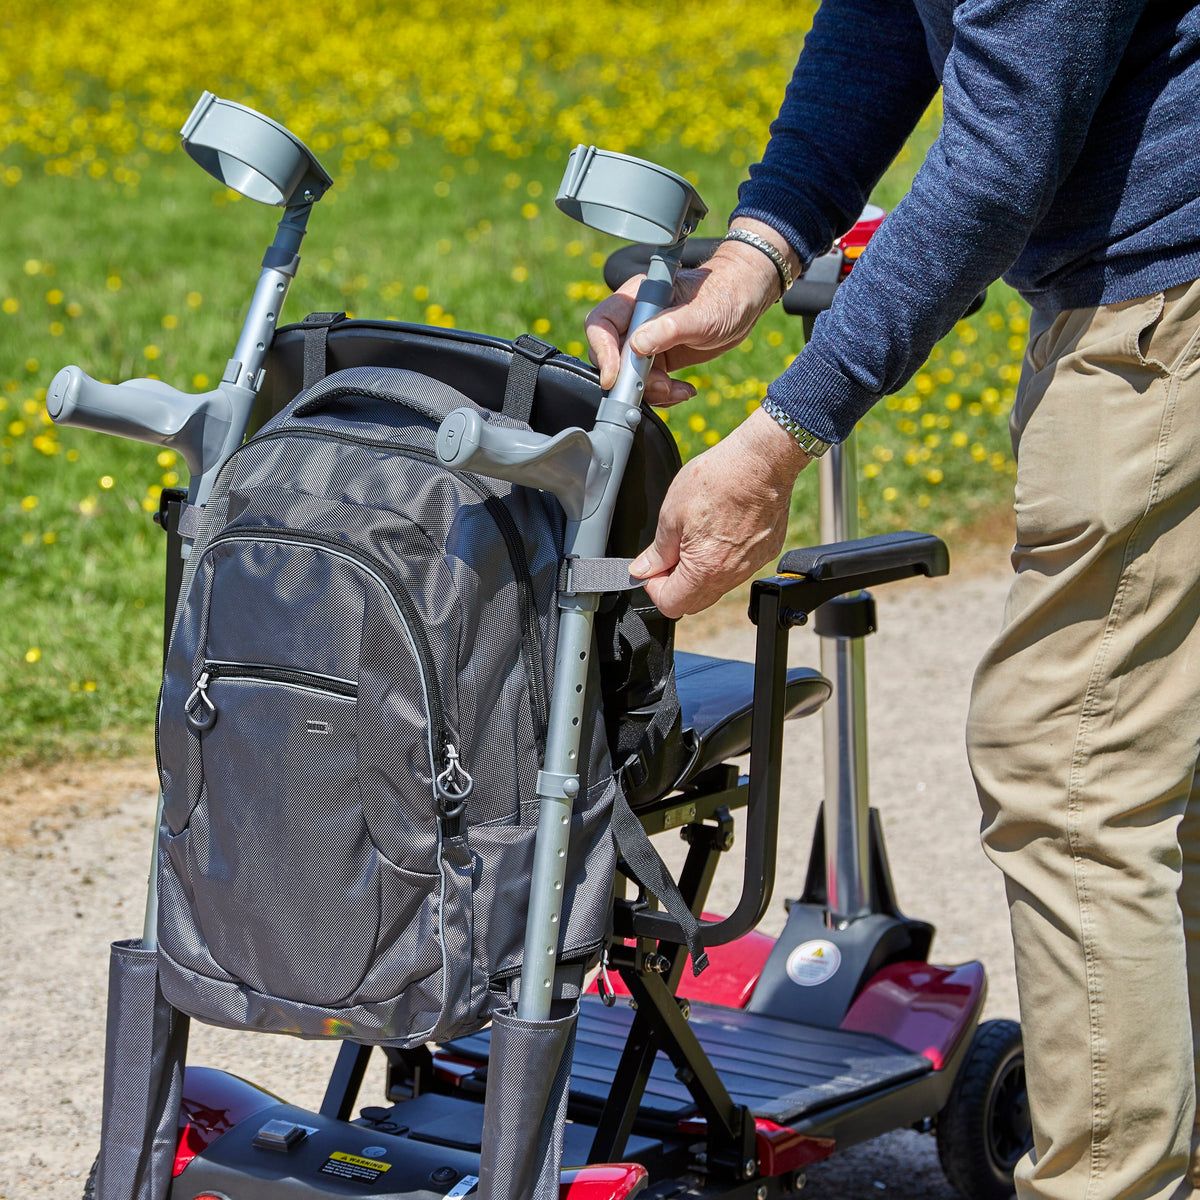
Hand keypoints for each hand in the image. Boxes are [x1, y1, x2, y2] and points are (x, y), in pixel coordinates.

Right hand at [585, 220, 798, 406]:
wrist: (745, 300)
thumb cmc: (726, 294)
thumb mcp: (701, 314)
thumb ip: (668, 328)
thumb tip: (637, 346)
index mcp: (638, 298)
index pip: (601, 324)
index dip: (602, 352)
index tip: (615, 377)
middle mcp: (637, 320)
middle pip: (612, 356)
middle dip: (631, 380)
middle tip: (661, 387)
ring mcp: (647, 341)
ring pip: (629, 375)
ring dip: (650, 391)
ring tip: (678, 391)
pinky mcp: (659, 358)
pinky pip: (648, 383)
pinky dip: (663, 394)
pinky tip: (684, 390)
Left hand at [630, 407, 813, 617]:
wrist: (762, 460)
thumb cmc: (718, 479)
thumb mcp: (671, 514)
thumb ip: (657, 551)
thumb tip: (643, 570)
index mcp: (704, 570)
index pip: (671, 605)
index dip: (654, 587)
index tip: (653, 566)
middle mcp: (731, 576)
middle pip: (694, 602)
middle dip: (675, 583)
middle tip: (670, 552)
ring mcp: (752, 566)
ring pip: (716, 585)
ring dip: (698, 571)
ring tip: (694, 535)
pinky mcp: (765, 552)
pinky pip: (737, 568)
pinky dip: (722, 558)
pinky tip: (719, 529)